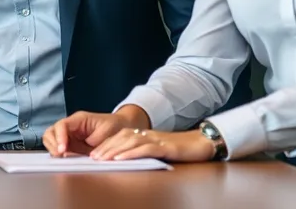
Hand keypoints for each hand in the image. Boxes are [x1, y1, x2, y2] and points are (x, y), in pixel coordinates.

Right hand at [43, 106, 149, 156]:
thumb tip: (83, 154)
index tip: (63, 150)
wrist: (121, 126)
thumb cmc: (114, 126)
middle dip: (52, 144)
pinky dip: (59, 155)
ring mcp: (69, 135)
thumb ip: (94, 141)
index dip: (59, 137)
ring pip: (51, 140)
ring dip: (54, 150)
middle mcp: (70, 126)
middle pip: (50, 132)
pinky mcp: (71, 144)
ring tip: (63, 159)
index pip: (61, 125)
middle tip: (60, 156)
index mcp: (78, 119)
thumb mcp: (107, 131)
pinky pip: (59, 149)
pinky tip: (66, 160)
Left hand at [91, 128, 215, 162]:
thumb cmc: (181, 149)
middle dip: (106, 147)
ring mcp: (157, 140)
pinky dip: (132, 153)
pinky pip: (146, 149)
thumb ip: (144, 151)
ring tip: (103, 158)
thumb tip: (125, 159)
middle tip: (93, 157)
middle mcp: (148, 135)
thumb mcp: (159, 149)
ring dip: (114, 150)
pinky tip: (122, 158)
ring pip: (131, 142)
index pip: (120, 137)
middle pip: (122, 138)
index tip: (94, 154)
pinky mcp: (166, 147)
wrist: (203, 142)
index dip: (106, 144)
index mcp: (145, 135)